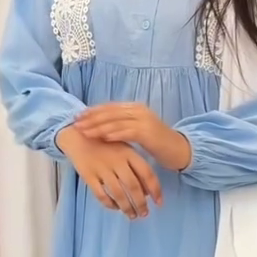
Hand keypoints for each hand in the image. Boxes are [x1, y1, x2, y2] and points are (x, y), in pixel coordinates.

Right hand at [57, 126, 161, 218]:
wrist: (78, 135)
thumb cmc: (105, 143)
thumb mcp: (124, 148)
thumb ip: (136, 166)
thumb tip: (147, 190)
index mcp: (129, 153)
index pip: (147, 173)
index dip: (155, 190)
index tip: (159, 203)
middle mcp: (117, 161)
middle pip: (133, 187)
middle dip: (141, 203)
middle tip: (144, 214)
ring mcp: (102, 169)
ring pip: (118, 193)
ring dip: (127, 207)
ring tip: (132, 216)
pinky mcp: (88, 176)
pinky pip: (101, 194)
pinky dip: (109, 204)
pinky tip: (115, 208)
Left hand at [74, 103, 191, 171]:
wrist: (179, 150)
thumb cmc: (157, 142)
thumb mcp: (137, 130)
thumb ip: (122, 126)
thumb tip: (101, 127)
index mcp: (135, 108)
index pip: (109, 107)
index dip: (93, 111)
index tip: (78, 117)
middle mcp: (139, 110)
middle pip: (110, 112)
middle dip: (91, 118)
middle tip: (76, 123)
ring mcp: (144, 120)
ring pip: (116, 121)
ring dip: (99, 126)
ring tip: (85, 131)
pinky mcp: (148, 132)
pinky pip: (128, 132)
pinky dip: (114, 133)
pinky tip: (103, 137)